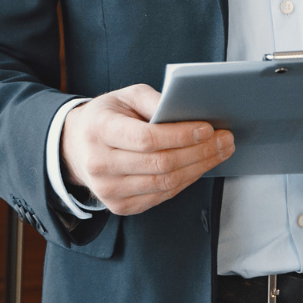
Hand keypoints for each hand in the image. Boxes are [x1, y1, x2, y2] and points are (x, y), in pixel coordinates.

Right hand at [59, 84, 233, 215]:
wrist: (77, 146)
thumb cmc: (108, 117)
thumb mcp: (126, 96)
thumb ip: (154, 100)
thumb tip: (186, 110)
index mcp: (99, 130)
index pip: (146, 138)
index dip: (181, 135)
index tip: (208, 128)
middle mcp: (99, 164)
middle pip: (160, 164)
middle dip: (200, 152)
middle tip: (225, 140)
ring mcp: (108, 190)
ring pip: (165, 184)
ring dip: (199, 168)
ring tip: (220, 152)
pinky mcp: (119, 206)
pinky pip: (161, 196)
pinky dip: (186, 181)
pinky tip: (200, 166)